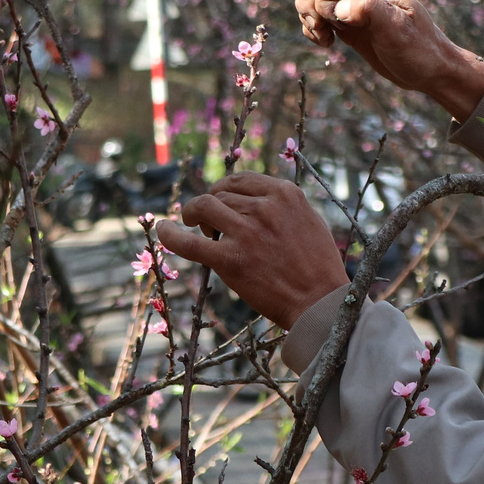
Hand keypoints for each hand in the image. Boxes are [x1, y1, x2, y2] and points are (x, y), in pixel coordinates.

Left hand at [155, 173, 348, 328]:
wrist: (320, 303)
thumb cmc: (318, 267)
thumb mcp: (308, 220)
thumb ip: (281, 205)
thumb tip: (251, 198)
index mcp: (285, 194)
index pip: (240, 180)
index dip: (224, 189)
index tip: (221, 202)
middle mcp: (264, 207)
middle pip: (220, 194)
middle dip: (211, 205)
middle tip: (210, 224)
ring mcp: (245, 232)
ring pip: (203, 207)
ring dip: (193, 215)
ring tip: (195, 227)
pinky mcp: (230, 260)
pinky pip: (188, 242)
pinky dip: (170, 234)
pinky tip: (163, 229)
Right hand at [293, 0, 483, 119]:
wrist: (432, 71)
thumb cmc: (420, 51)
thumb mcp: (398, 29)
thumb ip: (370, 9)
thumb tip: (340, 8)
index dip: (322, 1)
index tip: (338, 24)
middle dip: (308, 6)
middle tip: (321, 30)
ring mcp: (355, 5)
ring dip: (309, 19)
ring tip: (325, 39)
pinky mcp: (351, 22)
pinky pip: (320, 15)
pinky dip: (314, 29)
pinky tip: (327, 43)